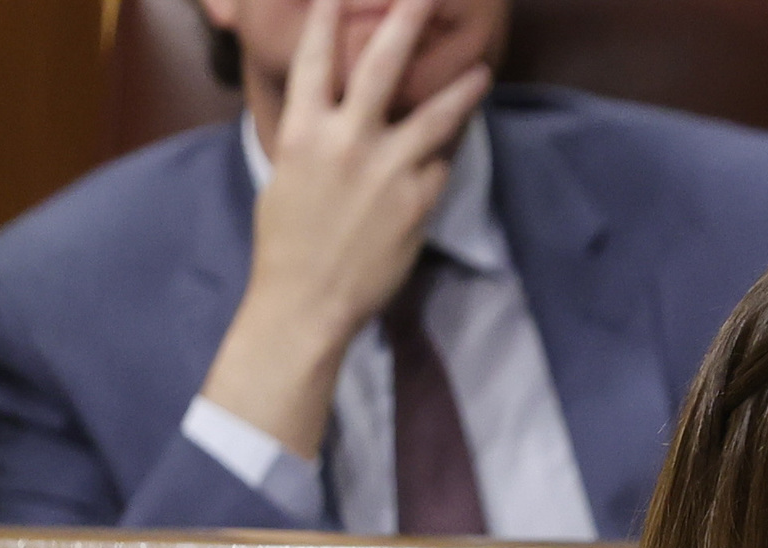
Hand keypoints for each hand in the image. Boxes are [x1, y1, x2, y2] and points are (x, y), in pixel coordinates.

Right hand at [199, 0, 491, 458]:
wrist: (307, 301)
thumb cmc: (286, 242)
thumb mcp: (285, 174)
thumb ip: (310, 136)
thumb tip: (325, 112)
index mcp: (303, 131)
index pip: (314, 58)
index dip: (326, 18)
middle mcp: (347, 141)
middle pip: (381, 66)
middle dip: (405, 23)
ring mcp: (387, 170)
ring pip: (434, 115)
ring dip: (461, 89)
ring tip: (482, 70)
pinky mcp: (417, 201)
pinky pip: (440, 164)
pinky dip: (449, 151)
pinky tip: (462, 140)